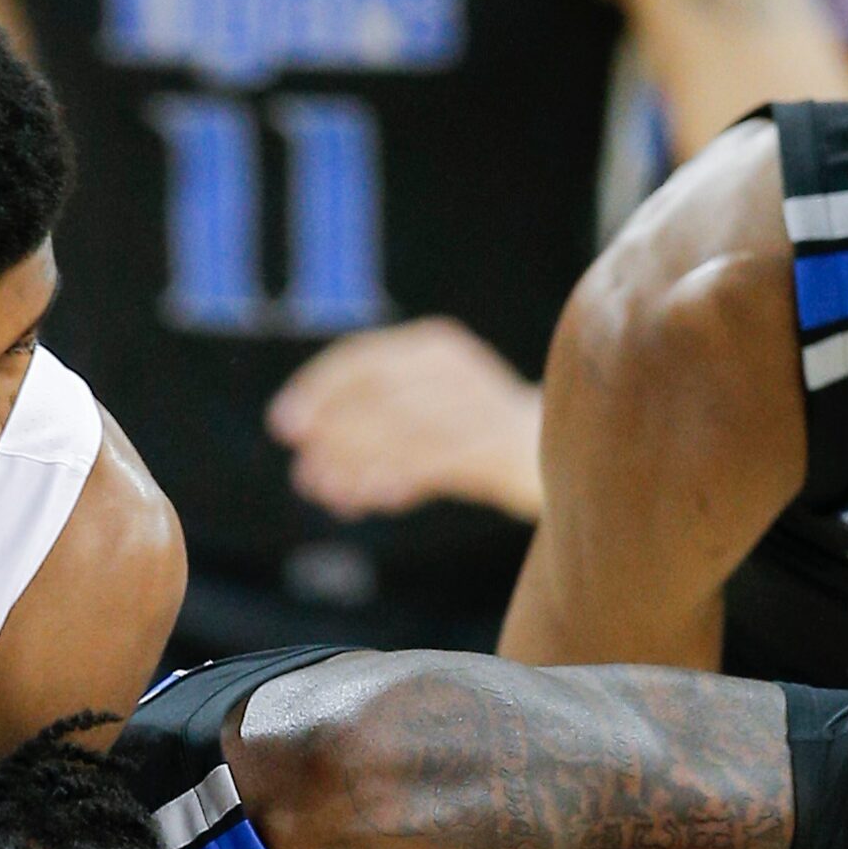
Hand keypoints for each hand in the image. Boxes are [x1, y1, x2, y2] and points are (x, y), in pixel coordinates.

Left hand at [266, 317, 543, 521]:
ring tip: (327, 491)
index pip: (363, 359)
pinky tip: (370, 498)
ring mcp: (478, 407)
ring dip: (357, 462)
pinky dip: (395, 479)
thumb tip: (309, 470)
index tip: (284, 424)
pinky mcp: (494, 448)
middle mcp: (454, 369)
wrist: (563, 450)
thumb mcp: (422, 422)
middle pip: (377, 395)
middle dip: (332, 431)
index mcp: (434, 349)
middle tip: (303, 471)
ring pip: (399, 429)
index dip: (317, 390)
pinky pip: (431, 462)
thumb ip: (371, 437)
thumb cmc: (480, 436)